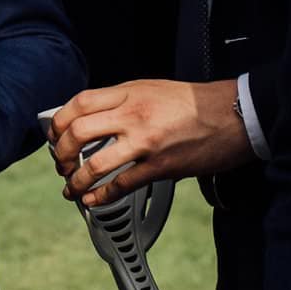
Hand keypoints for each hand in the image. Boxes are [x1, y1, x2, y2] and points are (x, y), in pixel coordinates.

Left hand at [45, 79, 251, 207]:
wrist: (234, 114)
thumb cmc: (196, 103)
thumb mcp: (152, 89)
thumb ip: (123, 100)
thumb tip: (95, 116)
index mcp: (129, 93)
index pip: (79, 103)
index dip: (60, 121)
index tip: (56, 134)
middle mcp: (133, 114)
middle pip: (78, 132)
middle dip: (61, 153)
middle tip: (61, 164)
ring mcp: (146, 142)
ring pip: (95, 163)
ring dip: (77, 180)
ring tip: (73, 187)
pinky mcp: (161, 166)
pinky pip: (122, 185)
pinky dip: (102, 196)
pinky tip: (95, 200)